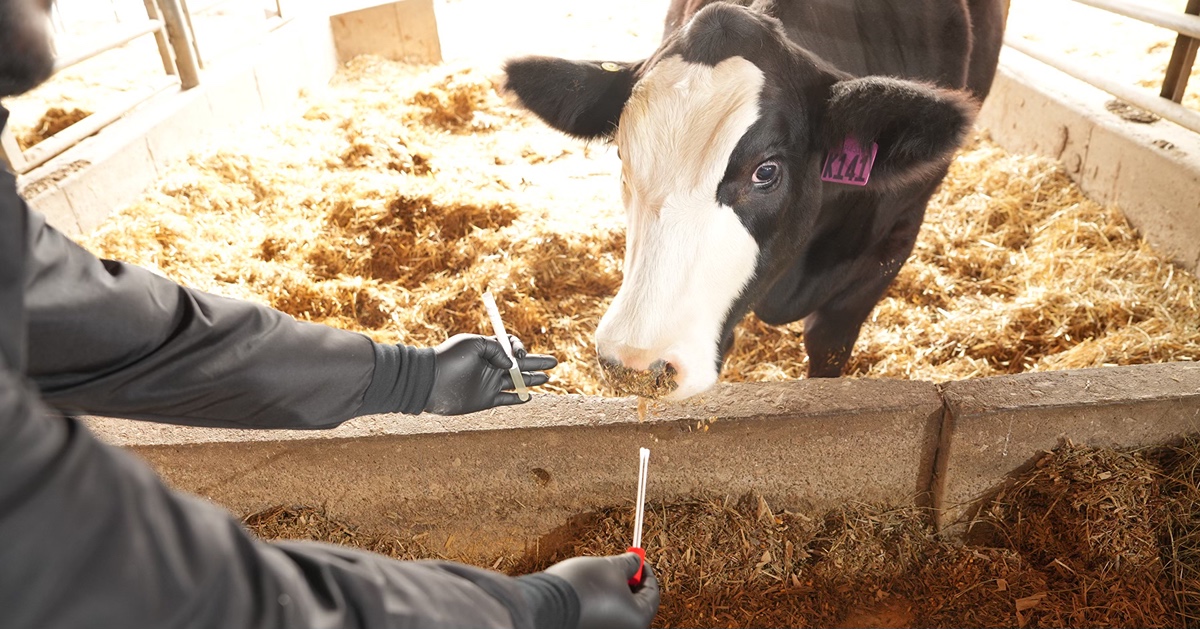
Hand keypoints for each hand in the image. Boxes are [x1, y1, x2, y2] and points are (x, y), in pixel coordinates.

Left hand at [424, 334, 556, 414]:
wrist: (429, 382)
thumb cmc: (448, 358)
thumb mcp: (473, 343)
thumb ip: (496, 349)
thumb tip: (511, 365)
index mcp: (487, 350)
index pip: (511, 347)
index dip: (520, 349)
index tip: (518, 355)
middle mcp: (490, 366)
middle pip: (520, 365)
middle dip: (537, 363)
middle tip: (554, 362)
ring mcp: (488, 384)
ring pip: (516, 382)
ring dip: (532, 380)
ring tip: (547, 378)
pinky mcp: (485, 400)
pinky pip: (506, 399)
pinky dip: (517, 398)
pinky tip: (528, 396)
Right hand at [545, 553, 659, 628]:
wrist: (548, 601)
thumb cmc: (583, 586)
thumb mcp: (612, 567)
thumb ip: (629, 564)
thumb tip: (635, 561)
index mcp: (638, 619)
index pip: (653, 593)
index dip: (647, 572)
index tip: (639, 559)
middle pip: (637, 604)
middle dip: (631, 582)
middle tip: (624, 566)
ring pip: (619, 610)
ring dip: (616, 591)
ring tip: (604, 574)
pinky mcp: (591, 628)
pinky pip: (604, 616)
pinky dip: (603, 602)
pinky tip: (592, 588)